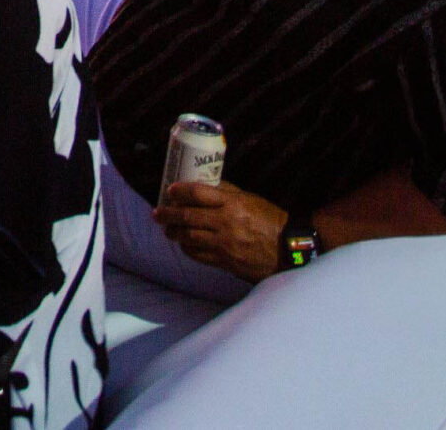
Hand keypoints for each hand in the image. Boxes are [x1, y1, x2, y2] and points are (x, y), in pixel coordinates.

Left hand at [157, 181, 286, 281]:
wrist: (287, 248)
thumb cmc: (269, 219)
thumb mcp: (249, 199)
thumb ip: (226, 192)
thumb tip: (202, 184)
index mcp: (233, 203)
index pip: (198, 193)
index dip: (180, 191)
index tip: (170, 190)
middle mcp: (226, 222)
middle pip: (188, 216)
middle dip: (168, 214)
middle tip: (158, 213)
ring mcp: (224, 243)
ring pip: (189, 237)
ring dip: (174, 232)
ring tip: (168, 229)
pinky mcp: (225, 261)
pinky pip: (198, 255)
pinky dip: (187, 249)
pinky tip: (183, 244)